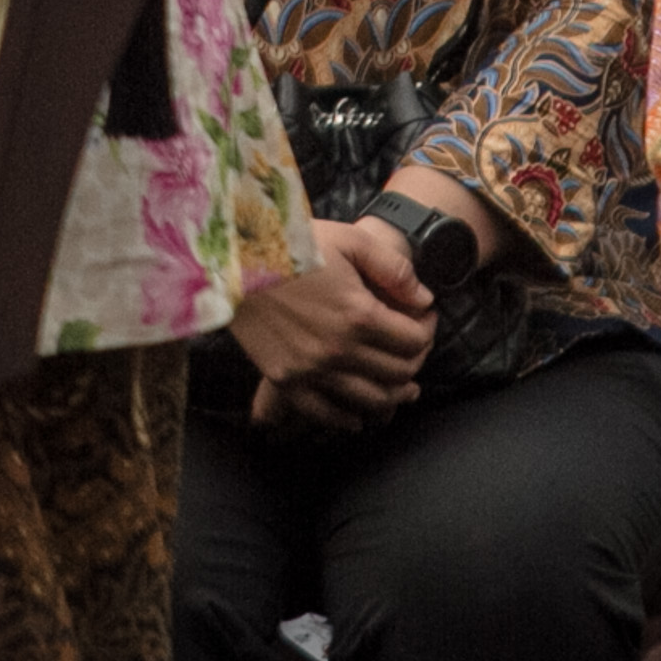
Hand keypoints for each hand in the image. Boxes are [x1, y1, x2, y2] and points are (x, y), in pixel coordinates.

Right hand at [229, 217, 436, 430]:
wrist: (234, 260)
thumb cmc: (291, 242)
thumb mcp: (350, 240)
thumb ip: (393, 268)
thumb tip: (424, 299)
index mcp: (359, 314)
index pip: (413, 340)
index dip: (427, 331)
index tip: (424, 321)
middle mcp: (339, 349)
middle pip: (396, 372)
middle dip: (415, 362)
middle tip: (415, 352)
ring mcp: (311, 369)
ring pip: (369, 399)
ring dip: (392, 397)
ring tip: (402, 391)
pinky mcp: (285, 379)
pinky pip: (324, 413)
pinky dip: (346, 419)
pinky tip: (357, 418)